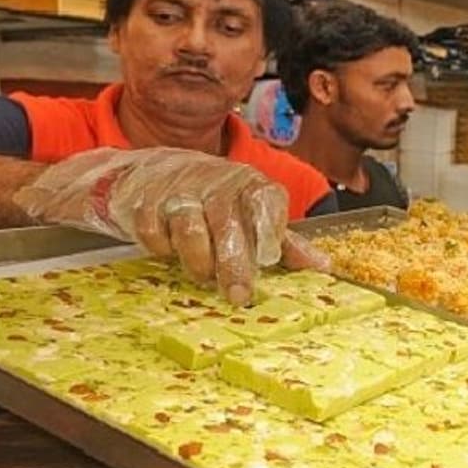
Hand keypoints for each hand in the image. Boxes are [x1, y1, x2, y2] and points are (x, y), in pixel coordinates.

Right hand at [14, 147, 327, 303]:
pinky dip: (159, 248)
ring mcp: (177, 190)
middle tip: (238, 295)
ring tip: (202, 276)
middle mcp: (216, 182)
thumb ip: (284, 241)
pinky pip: (152, 231)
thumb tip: (324, 267)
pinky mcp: (143, 202)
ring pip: (189, 227)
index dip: (268, 228)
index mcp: (248, 184)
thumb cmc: (213, 200)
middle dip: (233, 261)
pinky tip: (165, 252)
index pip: (265, 200)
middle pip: (227, 221)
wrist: (149, 173)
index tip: (268, 257)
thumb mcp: (251, 214)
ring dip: (197, 259)